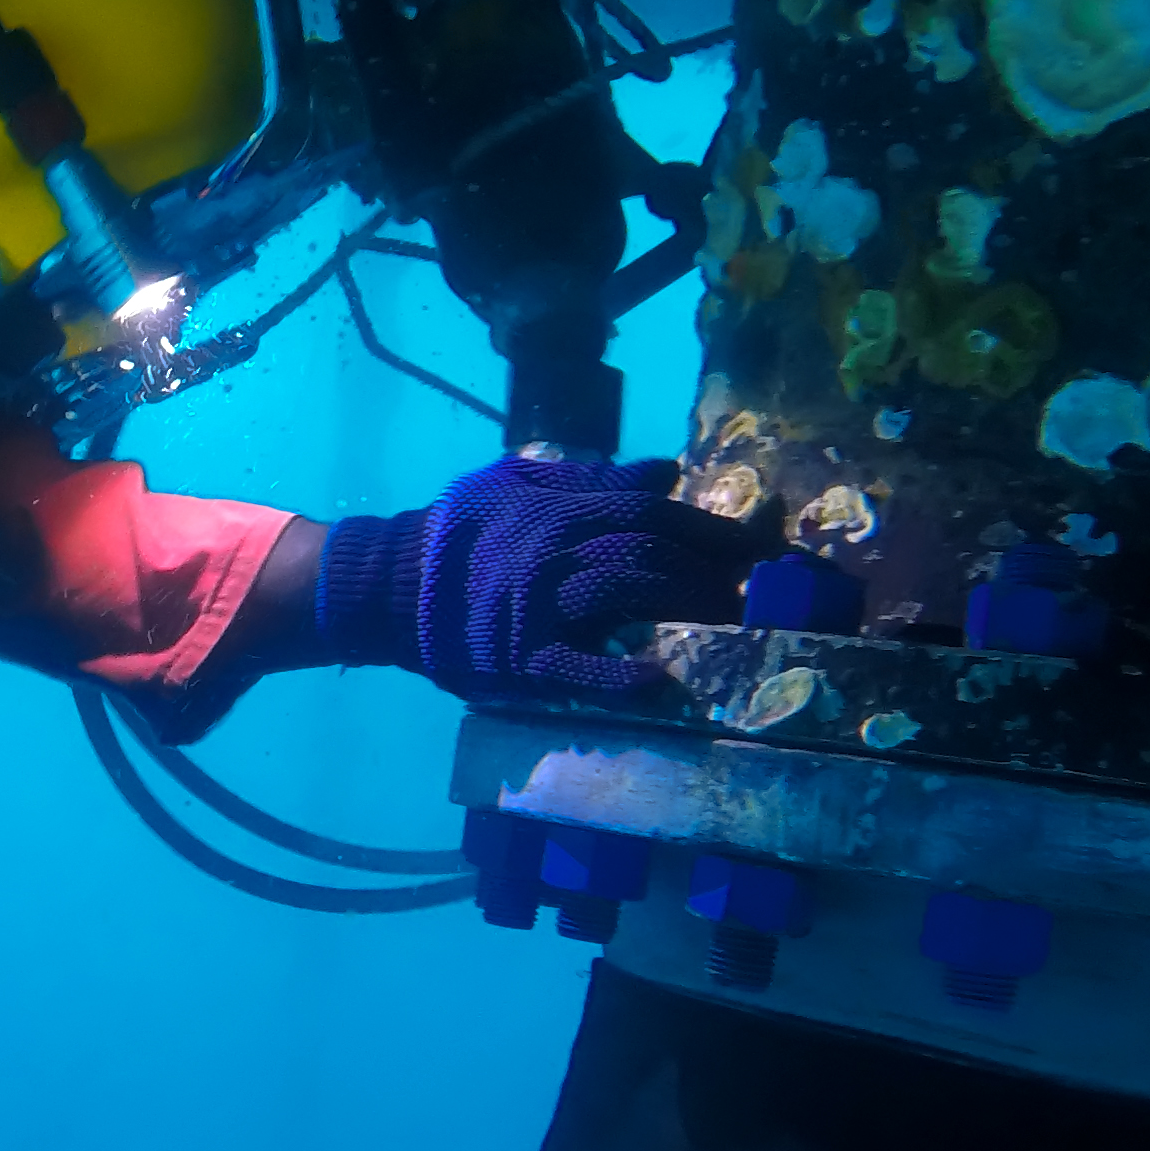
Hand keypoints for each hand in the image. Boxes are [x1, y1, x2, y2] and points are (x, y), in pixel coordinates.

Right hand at [325, 455, 761, 698]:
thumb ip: (591, 478)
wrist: (390, 585)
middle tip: (757, 591)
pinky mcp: (522, 656)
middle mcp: (554, 548)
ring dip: (685, 605)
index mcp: (558, 507)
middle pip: (651, 551)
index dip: (710, 529)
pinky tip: (661, 679)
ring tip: (730, 622)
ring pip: (628, 592)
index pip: (651, 512)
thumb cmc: (460, 532)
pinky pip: (579, 666)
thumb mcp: (516, 484)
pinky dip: (621, 673)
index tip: (759, 546)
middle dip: (711, 570)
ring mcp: (539, 604)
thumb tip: (664, 471)